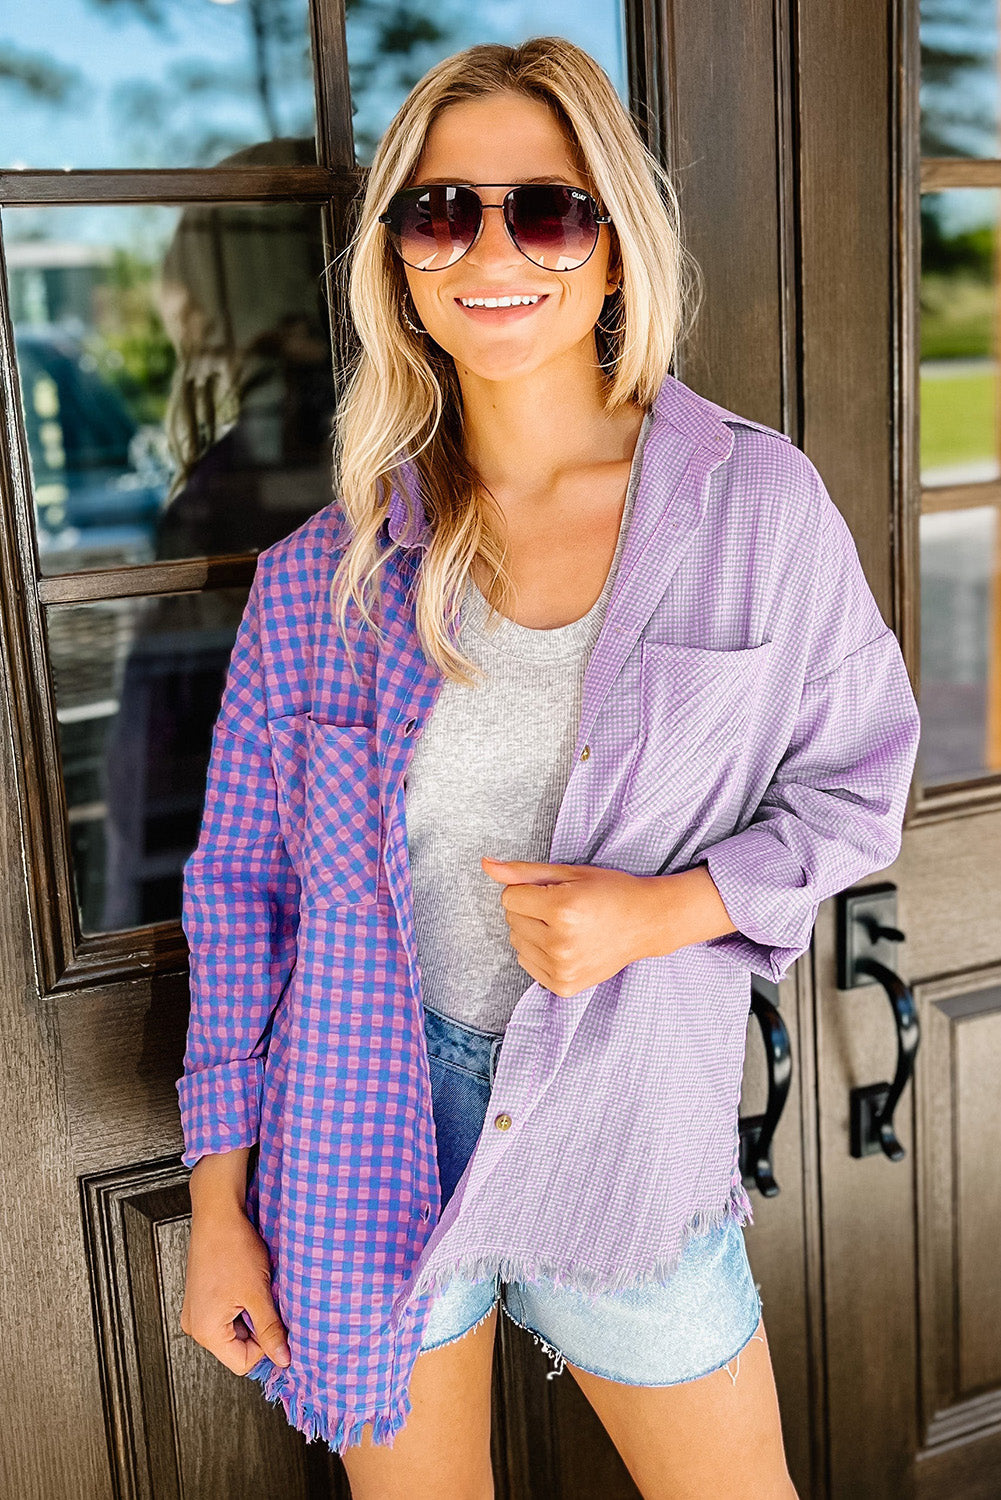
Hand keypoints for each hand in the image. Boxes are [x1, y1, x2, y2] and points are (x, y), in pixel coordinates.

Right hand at [180, 1203, 291, 1375]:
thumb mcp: (258, 1293)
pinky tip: (247, 1283)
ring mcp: (197, 1311)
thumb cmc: (232, 1247)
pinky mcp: (202, 1298)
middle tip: (267, 1301)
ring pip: (234, 1329)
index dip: (266, 1346)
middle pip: (237, 1347)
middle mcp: (196, 1324)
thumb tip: (282, 1358)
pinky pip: (226, 1314)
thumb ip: (270, 1330)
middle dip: (258, 1327)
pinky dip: (242, 1303)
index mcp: (206, 1330)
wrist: (218, 1213)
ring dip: (250, 1313)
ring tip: (255, 1288)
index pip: (243, 1363)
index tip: (278, 1325)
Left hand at [481, 856, 665, 997]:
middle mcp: (561, 943)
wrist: (646, 923)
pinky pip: (526, 964)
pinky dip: (539, 952)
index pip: (509, 897)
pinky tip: (566, 944)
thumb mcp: (568, 873)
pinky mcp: (564, 986)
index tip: (553, 891)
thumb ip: (522, 871)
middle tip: (564, 908)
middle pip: (511, 920)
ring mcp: (563, 968)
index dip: (528, 890)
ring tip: (565, 926)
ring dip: (533, 931)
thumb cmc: (609, 891)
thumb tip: (486, 864)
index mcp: (562, 909)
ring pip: (516, 942)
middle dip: (530, 910)